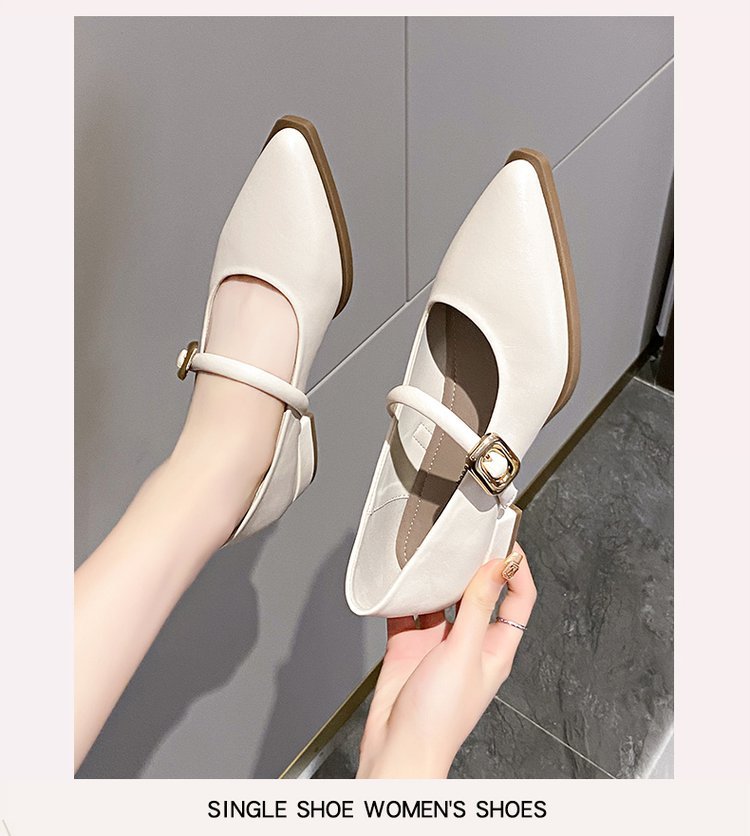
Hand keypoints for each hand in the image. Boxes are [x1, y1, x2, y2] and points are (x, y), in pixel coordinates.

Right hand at [357, 543, 535, 777]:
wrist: (396, 750)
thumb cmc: (438, 721)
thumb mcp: (463, 655)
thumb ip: (477, 608)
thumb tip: (497, 568)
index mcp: (495, 648)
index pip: (519, 599)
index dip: (517, 569)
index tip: (507, 542)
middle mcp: (469, 644)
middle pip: (479, 594)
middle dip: (474, 566)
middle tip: (467, 537)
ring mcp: (438, 645)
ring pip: (442, 600)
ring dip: (437, 580)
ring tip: (432, 555)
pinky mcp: (410, 647)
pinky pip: (409, 612)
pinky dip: (404, 597)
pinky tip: (401, 584)